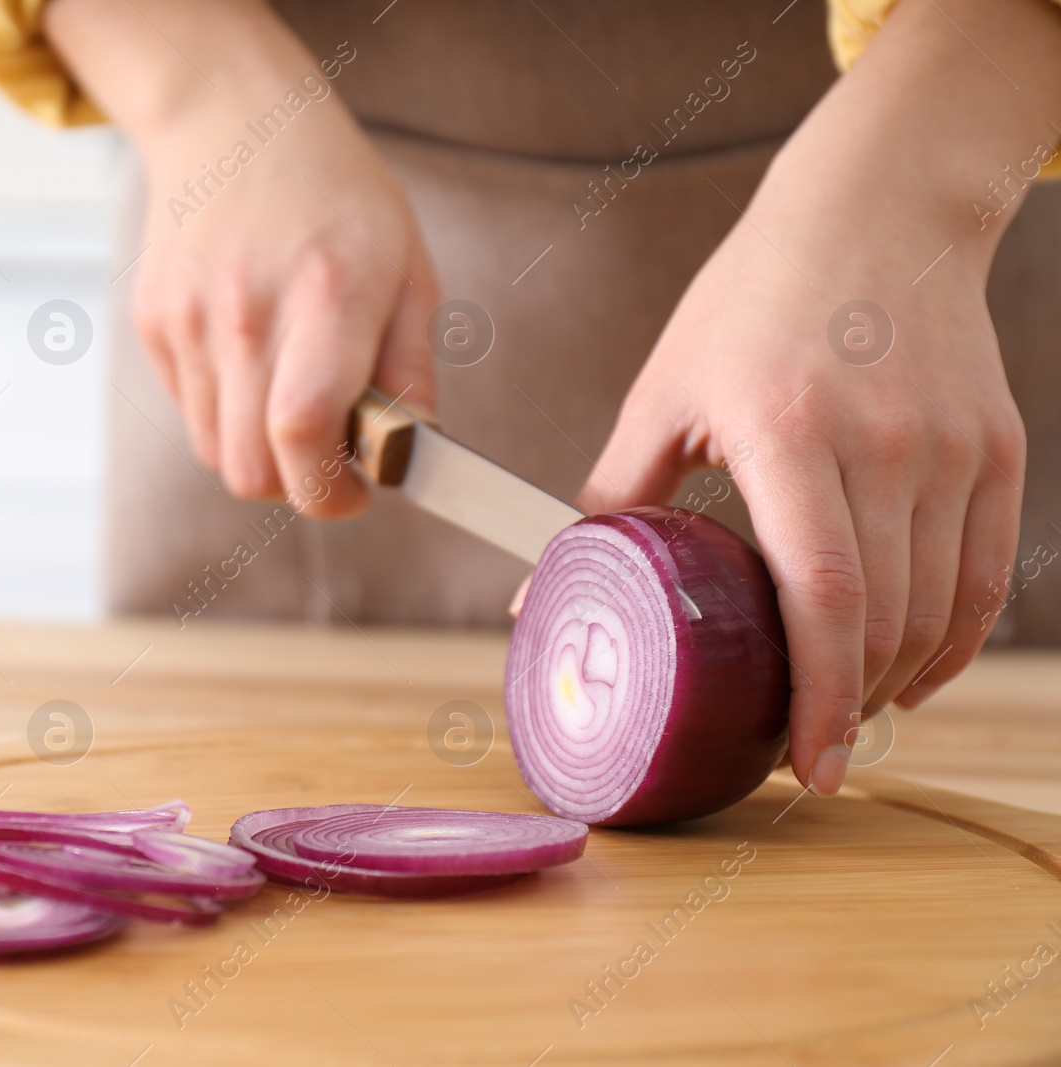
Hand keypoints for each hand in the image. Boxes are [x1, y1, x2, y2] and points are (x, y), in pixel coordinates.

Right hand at [131, 86, 434, 514]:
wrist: (235, 125)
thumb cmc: (338, 199)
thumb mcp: (409, 271)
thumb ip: (412, 372)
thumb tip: (406, 457)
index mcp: (326, 297)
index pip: (304, 433)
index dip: (330, 492)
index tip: (356, 492)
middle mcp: (246, 314)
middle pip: (251, 468)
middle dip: (296, 485)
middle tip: (329, 457)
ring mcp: (188, 319)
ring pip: (215, 452)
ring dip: (258, 452)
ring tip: (289, 396)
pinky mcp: (152, 322)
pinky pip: (189, 412)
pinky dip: (224, 413)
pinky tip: (251, 358)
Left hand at [557, 0, 1060, 795]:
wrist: (875, 212)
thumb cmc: (751, 300)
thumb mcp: (664, 388)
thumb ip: (613, 494)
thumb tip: (543, 588)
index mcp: (791, 430)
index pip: (823, 594)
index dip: (817, 695)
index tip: (805, 763)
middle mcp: (886, 442)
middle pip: (886, 619)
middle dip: (850, 706)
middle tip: (809, 750)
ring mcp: (953, 447)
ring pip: (942, 608)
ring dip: (898, 681)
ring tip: (848, 714)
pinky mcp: (998, 446)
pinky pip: (985, 573)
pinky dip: (953, 637)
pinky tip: (912, 669)